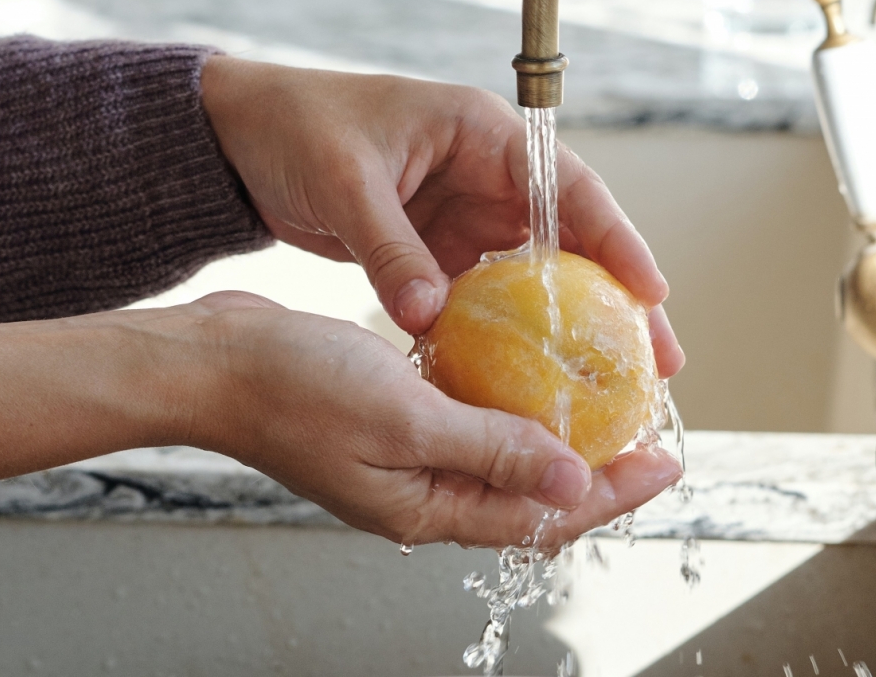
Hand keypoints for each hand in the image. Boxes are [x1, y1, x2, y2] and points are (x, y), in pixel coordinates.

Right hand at [186, 292, 682, 548]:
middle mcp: (417, 491)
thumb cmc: (290, 389)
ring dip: (548, 427)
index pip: (538, 516)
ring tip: (599, 395)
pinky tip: (522, 360)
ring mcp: (400, 455)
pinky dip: (499, 395)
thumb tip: (573, 481)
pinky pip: (460, 414)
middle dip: (592, 465)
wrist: (211, 360)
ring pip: (496, 451)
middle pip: (526, 490)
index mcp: (422, 508)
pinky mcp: (386, 416)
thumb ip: (490, 449)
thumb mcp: (404, 418)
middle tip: (646, 428)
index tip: (664, 460)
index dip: (609, 491)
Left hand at [200, 56, 682, 377]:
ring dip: (565, 327)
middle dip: (613, 299)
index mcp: (479, 132)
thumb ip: (389, 249)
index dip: (616, 238)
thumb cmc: (292, 127)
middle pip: (569, 239)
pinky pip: (480, 295)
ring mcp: (460, 213)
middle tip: (656, 361)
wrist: (237, 138)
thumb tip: (430, 317)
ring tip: (606, 386)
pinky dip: (501, 334)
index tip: (651, 292)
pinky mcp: (432, 247)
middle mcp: (484, 173)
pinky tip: (522, 380)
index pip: (567, 185)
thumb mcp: (345, 182)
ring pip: (532, 275)